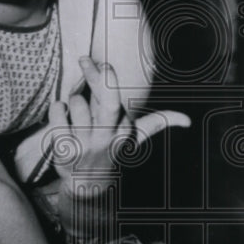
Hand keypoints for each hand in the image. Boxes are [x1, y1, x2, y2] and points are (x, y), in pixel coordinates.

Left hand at [48, 56, 189, 193]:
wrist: (88, 183)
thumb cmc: (111, 151)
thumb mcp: (135, 139)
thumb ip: (157, 123)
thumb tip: (187, 121)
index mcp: (124, 131)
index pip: (118, 101)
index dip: (108, 79)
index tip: (103, 63)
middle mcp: (107, 137)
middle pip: (109, 104)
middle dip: (101, 80)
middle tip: (85, 59)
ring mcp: (85, 144)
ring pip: (77, 103)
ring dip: (73, 98)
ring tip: (76, 109)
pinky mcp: (64, 149)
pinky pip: (57, 114)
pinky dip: (56, 108)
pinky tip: (61, 114)